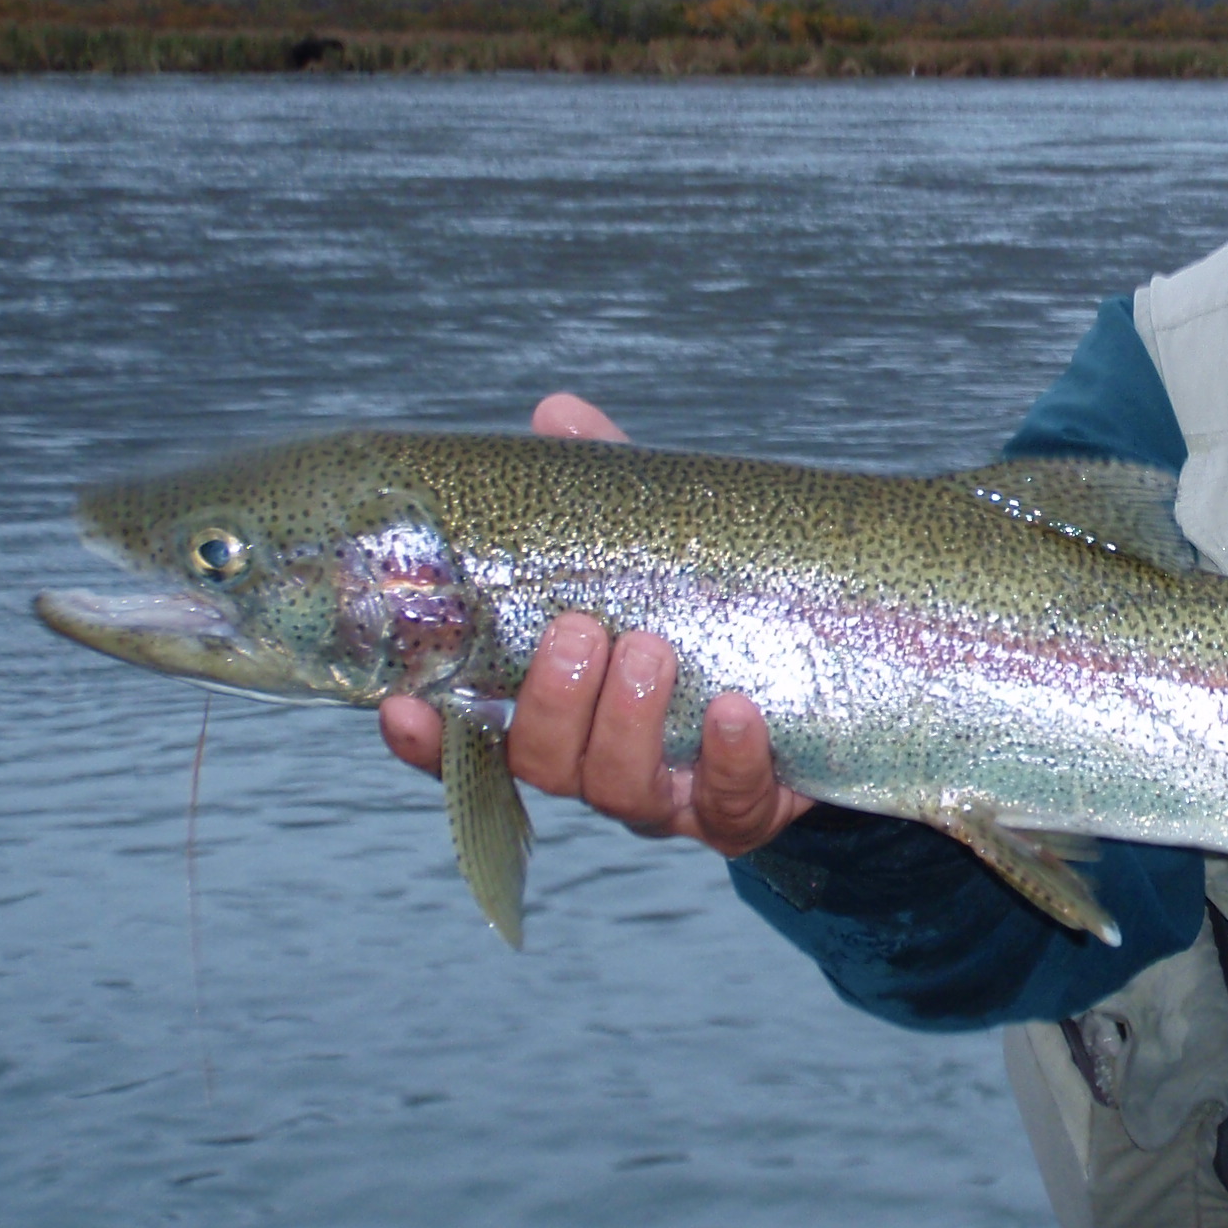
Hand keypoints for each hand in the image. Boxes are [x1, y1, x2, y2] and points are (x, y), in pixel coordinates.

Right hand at [378, 392, 815, 855]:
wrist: (824, 682)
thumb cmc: (708, 614)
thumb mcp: (658, 549)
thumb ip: (608, 493)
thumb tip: (559, 415)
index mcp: (559, 710)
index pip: (470, 739)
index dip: (429, 739)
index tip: (404, 705)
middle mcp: (597, 763)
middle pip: (541, 762)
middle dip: (551, 701)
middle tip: (581, 632)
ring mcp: (667, 797)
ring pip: (618, 789)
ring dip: (625, 722)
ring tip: (651, 650)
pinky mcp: (740, 813)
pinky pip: (726, 805)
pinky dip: (729, 759)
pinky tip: (736, 712)